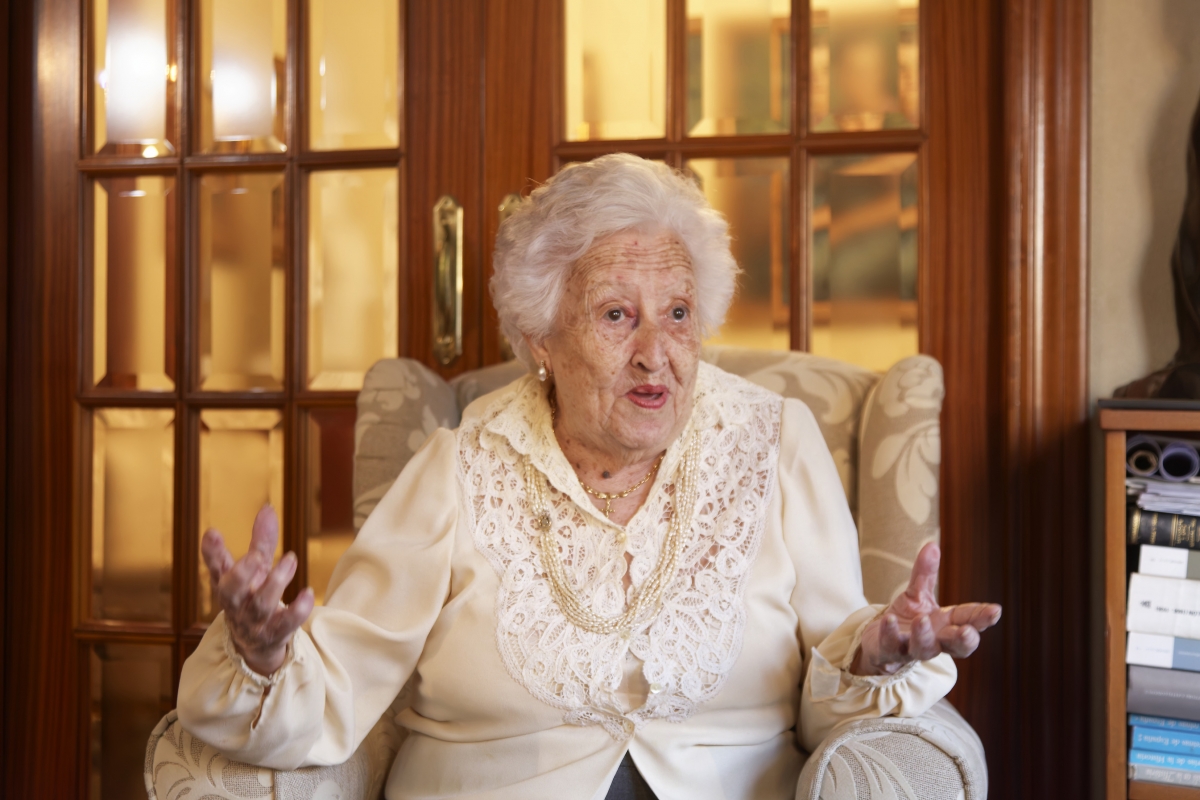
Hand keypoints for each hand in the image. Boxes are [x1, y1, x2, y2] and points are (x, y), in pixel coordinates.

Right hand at [201, 504, 313, 675]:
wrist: (257, 644)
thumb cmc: (253, 597)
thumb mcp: (257, 569)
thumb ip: (261, 541)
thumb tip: (267, 508)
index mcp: (228, 585)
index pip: (216, 567)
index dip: (212, 552)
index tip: (212, 532)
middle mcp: (236, 604)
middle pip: (230, 591)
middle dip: (242, 572)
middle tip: (256, 555)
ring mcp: (254, 622)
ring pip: (260, 605)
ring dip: (275, 582)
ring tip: (290, 560)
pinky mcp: (274, 634)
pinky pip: (285, 625)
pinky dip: (297, 610)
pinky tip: (308, 593)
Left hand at [850, 542, 1000, 675]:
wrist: (880, 641)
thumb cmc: (906, 619)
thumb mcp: (917, 594)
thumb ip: (925, 574)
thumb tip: (932, 545)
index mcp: (947, 625)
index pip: (969, 621)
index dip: (982, 618)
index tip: (995, 610)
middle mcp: (935, 641)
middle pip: (956, 646)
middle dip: (963, 640)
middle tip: (968, 632)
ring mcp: (913, 648)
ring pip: (924, 649)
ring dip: (923, 636)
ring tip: (922, 619)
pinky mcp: (890, 652)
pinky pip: (891, 646)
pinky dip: (890, 634)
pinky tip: (888, 620)